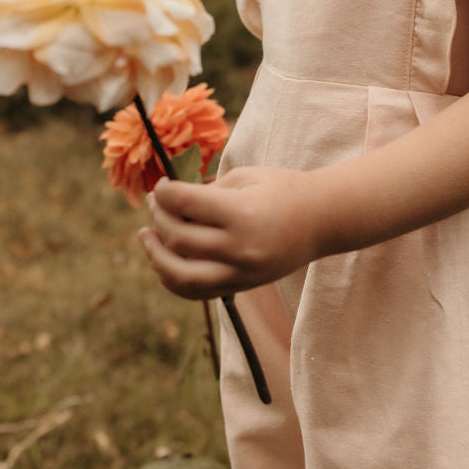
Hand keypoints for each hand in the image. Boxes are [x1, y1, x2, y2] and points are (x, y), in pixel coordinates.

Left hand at [137, 166, 325, 299]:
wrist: (323, 220)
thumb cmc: (284, 189)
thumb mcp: (246, 177)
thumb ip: (206, 191)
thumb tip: (168, 201)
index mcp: (241, 213)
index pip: (183, 203)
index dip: (163, 192)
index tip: (160, 186)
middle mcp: (239, 248)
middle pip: (178, 238)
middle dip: (158, 216)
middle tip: (155, 202)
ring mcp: (240, 273)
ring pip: (181, 275)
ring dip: (156, 256)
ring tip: (146, 238)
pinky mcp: (242, 286)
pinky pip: (197, 291)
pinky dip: (173, 278)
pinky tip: (164, 260)